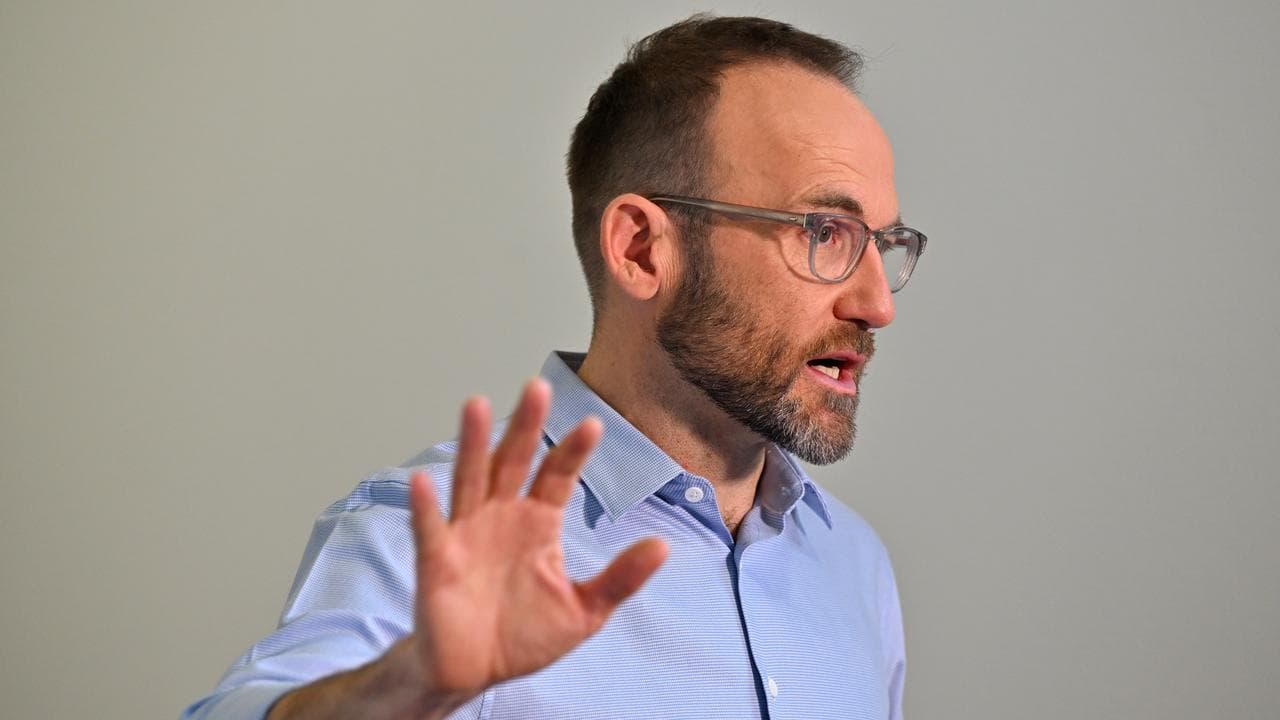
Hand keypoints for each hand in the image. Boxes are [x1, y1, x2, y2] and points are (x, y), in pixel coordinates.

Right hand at [408, 379, 667, 699]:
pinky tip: (423, 482)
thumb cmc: (523, 635)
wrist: (474, 672)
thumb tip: (663, 546)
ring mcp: (466, 535)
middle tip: (537, 386)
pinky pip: (430, 531)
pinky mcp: (437, 563)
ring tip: (477, 405)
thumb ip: (621, 578)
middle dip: (525, 425)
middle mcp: (500, 518)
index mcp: (537, 523)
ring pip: (470, 480)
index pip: (557, 475)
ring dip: (473, 444)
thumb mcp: (585, 610)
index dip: (573, 451)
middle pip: (513, 461)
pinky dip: (425, 508)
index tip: (593, 425)